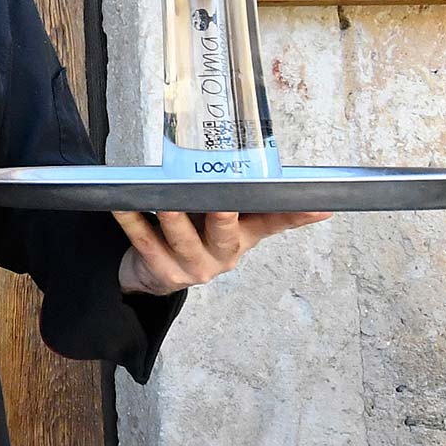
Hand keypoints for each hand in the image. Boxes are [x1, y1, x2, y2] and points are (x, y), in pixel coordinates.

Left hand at [112, 210, 331, 294]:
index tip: (320, 205)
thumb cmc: (194, 238)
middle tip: (221, 200)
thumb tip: (271, 169)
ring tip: (166, 196)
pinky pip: (144, 241)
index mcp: (242, 238)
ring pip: (180, 237)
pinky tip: (124, 203)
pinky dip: (133, 220)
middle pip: (225, 234)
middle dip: (223, 216)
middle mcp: (222, 256)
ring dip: (173, 215)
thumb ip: (247, 202)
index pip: (274, 223)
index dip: (297, 215)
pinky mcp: (162, 272)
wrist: (154, 276)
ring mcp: (192, 267)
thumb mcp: (227, 224)